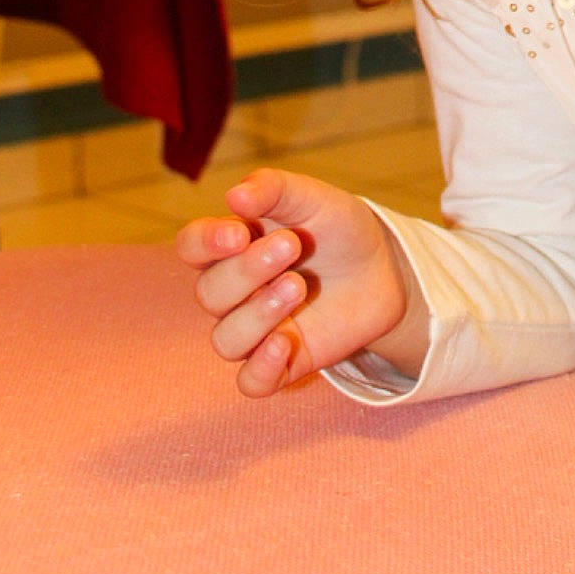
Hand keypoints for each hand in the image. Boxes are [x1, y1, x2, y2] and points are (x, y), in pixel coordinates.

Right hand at [176, 168, 416, 398]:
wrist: (382, 267)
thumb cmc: (337, 228)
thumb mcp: (313, 197)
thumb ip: (274, 190)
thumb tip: (233, 194)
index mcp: (233, 246)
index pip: (192, 247)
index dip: (206, 243)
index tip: (240, 234)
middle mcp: (235, 292)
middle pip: (210, 294)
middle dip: (247, 271)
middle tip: (292, 246)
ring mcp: (256, 330)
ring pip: (226, 340)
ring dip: (257, 315)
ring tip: (298, 287)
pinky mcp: (282, 362)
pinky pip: (251, 382)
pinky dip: (261, 368)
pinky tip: (286, 342)